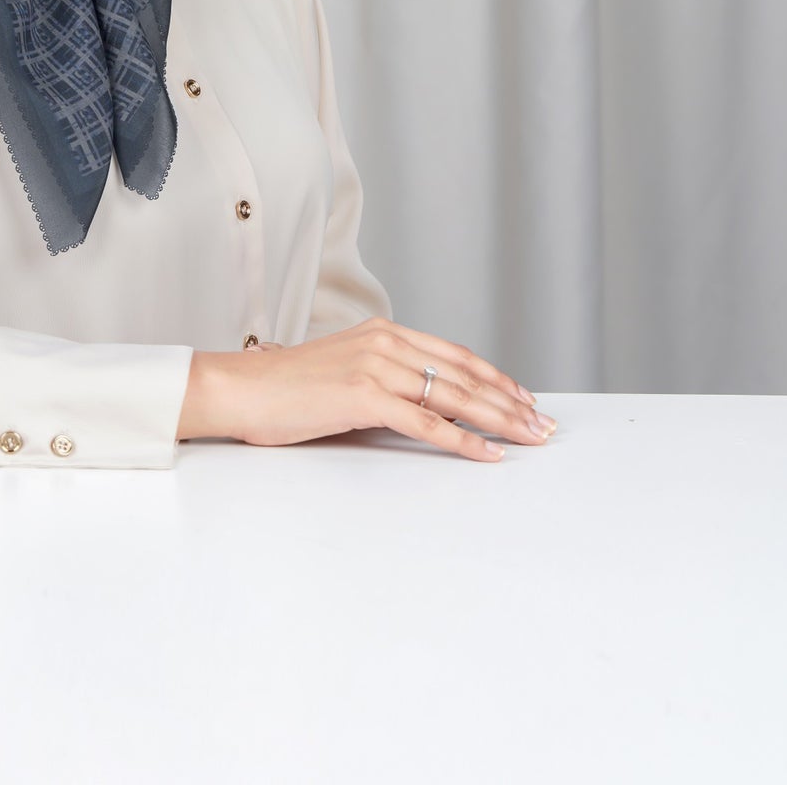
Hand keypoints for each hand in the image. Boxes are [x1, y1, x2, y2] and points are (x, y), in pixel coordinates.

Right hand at [180, 318, 556, 461]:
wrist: (242, 388)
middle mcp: (385, 342)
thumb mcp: (346, 373)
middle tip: (544, 426)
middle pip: (464, 375)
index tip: (525, 400)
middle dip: (511, 403)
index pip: (456, 355)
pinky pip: (426, 422)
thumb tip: (430, 409)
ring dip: (499, 421)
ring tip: (529, 439)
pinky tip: (488, 453)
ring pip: (454, 396)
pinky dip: (463, 440)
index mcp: (383, 332)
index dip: (496, 378)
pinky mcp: (364, 395)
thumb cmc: (288, 389)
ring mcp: (375, 366)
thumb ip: (388, 382)